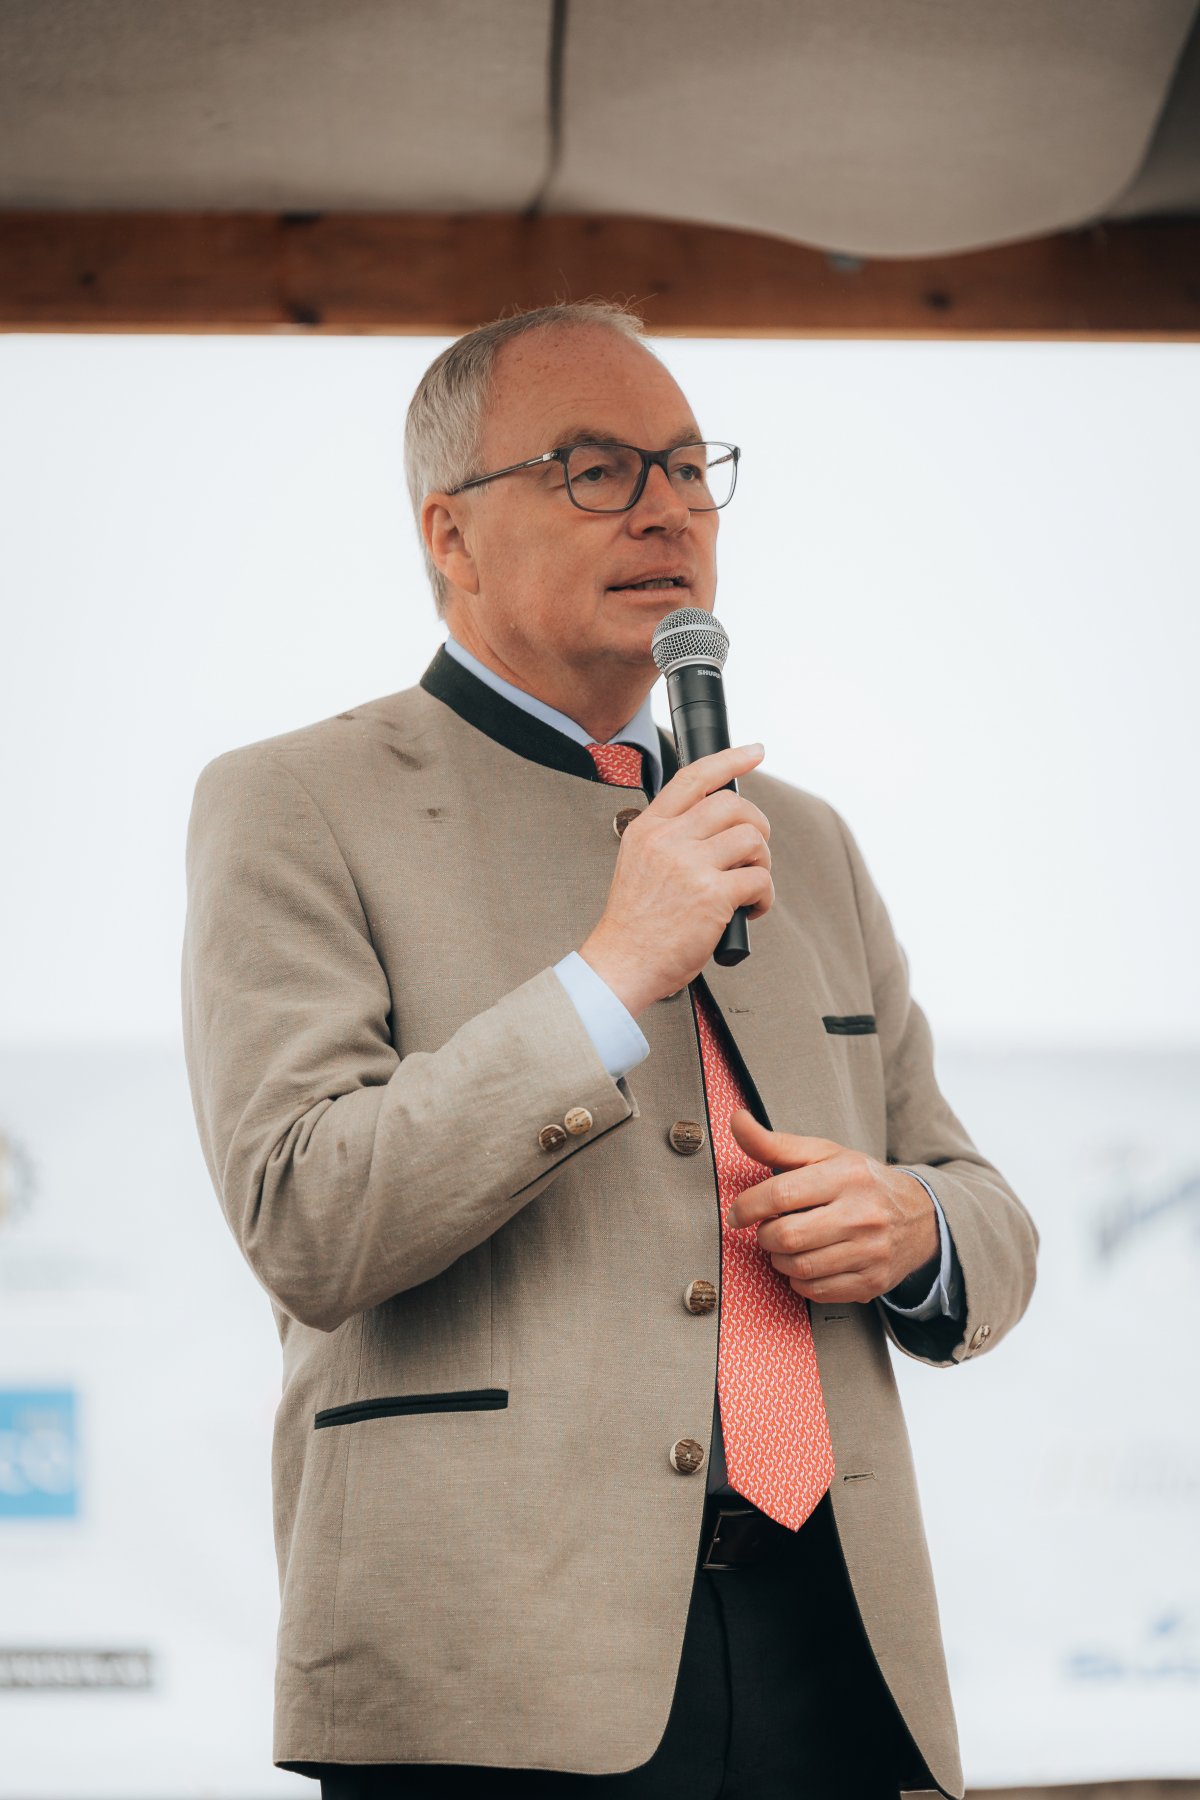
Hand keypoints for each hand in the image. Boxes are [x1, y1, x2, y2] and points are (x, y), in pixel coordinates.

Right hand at [579, 744, 773, 1015]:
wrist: (623, 963)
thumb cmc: (636, 923)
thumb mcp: (639, 863)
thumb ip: (671, 838)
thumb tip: (720, 823)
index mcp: (648, 829)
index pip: (693, 777)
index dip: (730, 759)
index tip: (755, 752)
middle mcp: (667, 840)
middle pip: (731, 804)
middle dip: (756, 824)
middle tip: (754, 850)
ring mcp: (689, 865)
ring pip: (751, 839)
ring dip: (762, 862)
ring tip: (749, 885)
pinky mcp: (712, 895)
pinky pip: (759, 879)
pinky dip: (764, 896)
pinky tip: (750, 910)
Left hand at [724, 1112, 939, 1303]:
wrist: (919, 1217)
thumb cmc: (860, 1182)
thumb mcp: (823, 1155)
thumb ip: (775, 1143)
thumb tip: (737, 1121)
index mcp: (847, 1176)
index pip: (782, 1194)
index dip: (748, 1206)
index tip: (738, 1213)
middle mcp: (863, 1214)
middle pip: (787, 1237)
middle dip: (764, 1235)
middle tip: (767, 1228)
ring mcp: (871, 1251)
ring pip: (800, 1267)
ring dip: (779, 1259)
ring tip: (786, 1245)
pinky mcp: (873, 1282)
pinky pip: (817, 1291)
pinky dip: (799, 1279)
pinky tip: (805, 1262)